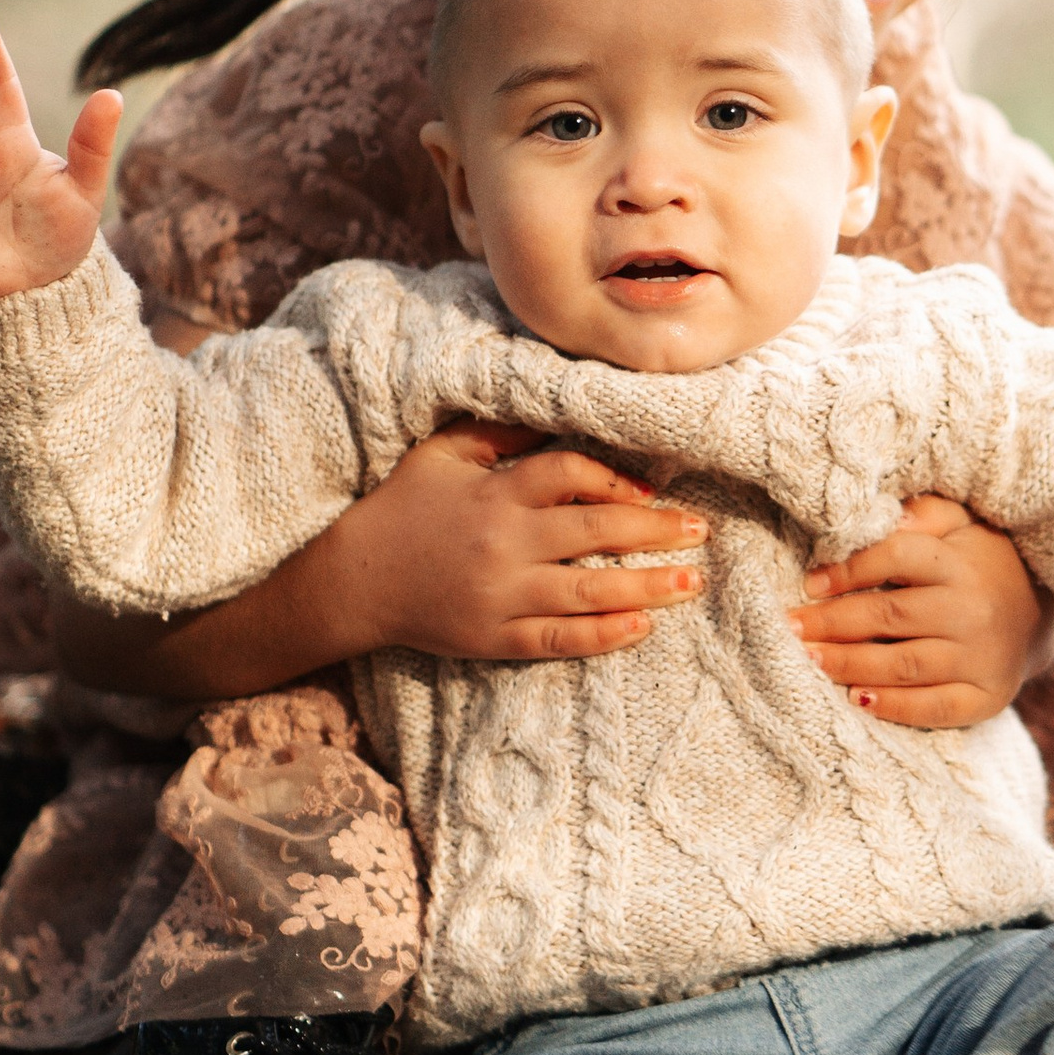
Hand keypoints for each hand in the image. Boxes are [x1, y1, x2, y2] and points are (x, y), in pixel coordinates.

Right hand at [346, 422, 708, 661]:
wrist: (353, 581)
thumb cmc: (401, 507)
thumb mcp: (444, 454)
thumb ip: (501, 435)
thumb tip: (558, 414)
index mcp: (495, 494)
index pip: (571, 476)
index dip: (617, 478)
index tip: (652, 488)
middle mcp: (504, 544)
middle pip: (596, 532)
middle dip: (655, 531)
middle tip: (699, 530)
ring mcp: (501, 596)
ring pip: (589, 592)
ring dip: (648, 587)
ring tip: (691, 582)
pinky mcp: (493, 639)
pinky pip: (559, 641)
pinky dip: (603, 636)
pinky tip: (641, 628)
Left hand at [793, 497, 1053, 729]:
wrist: (1038, 615)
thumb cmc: (979, 563)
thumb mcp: (960, 524)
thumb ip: (919, 516)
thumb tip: (872, 517)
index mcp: (960, 564)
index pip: (897, 558)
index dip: (849, 568)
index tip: (809, 583)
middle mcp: (973, 611)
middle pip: (890, 616)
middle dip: (831, 623)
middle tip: (789, 628)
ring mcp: (982, 658)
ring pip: (904, 665)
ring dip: (850, 665)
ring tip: (810, 660)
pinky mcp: (987, 698)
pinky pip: (934, 708)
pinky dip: (893, 707)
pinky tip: (856, 699)